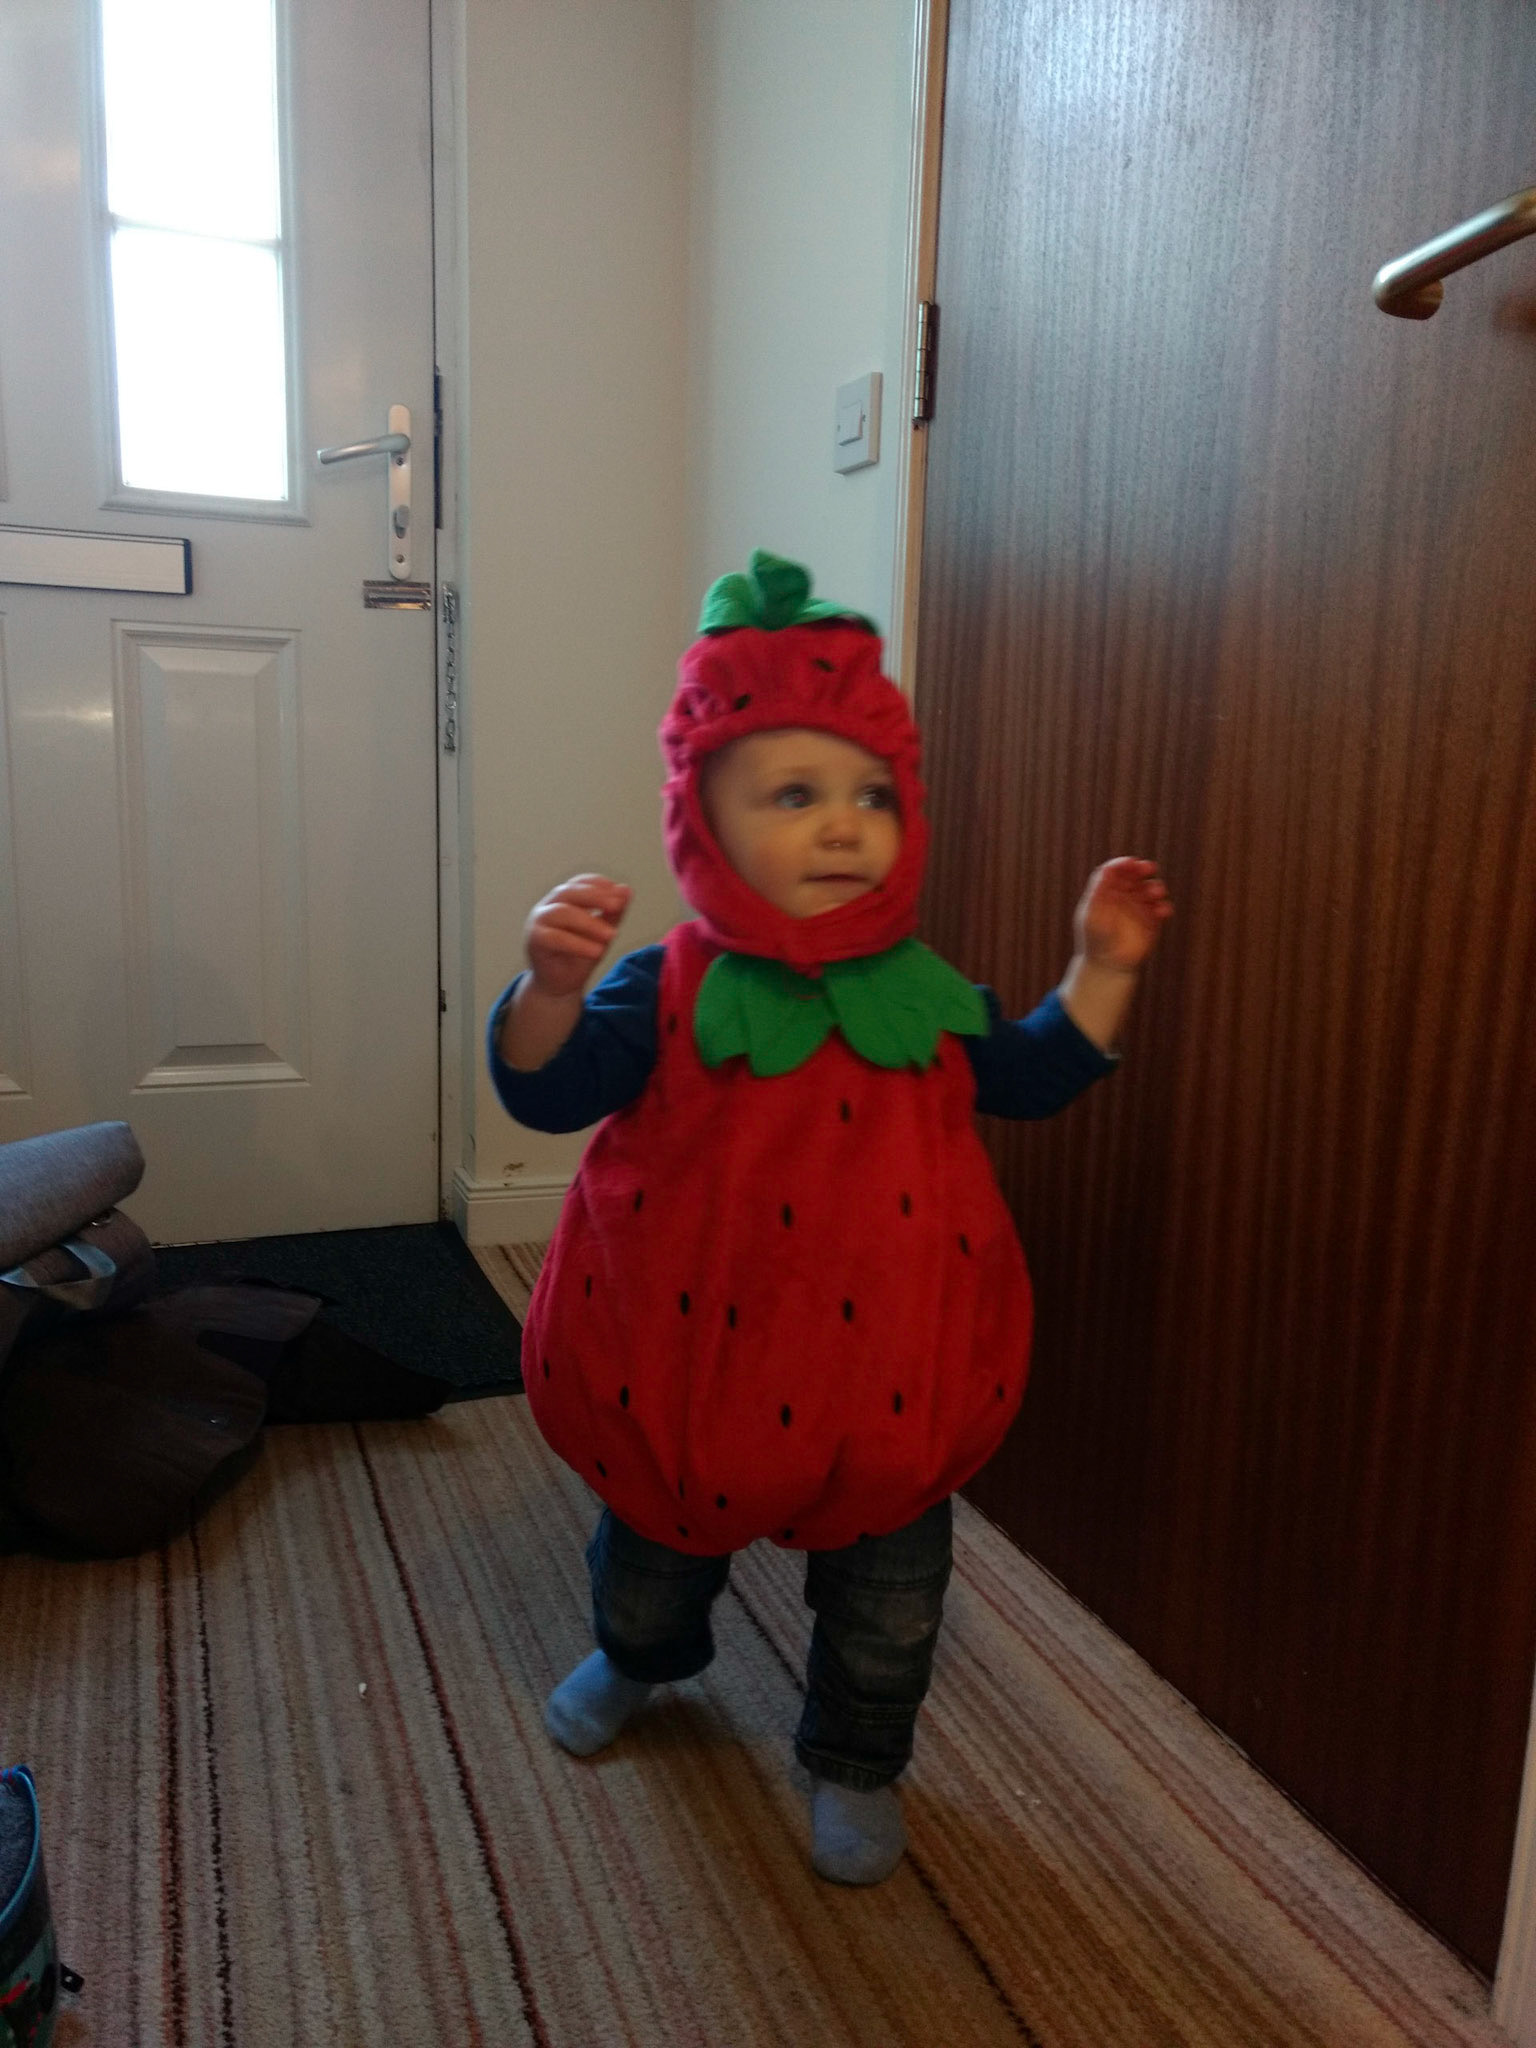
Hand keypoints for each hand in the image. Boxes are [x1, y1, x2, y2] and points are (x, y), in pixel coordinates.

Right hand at [524, 874, 631, 999]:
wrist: (561, 985)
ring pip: (562, 913)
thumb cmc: (579, 955)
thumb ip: (612, 912)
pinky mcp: (535, 941)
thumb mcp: (602, 932)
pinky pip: (556, 938)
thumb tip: (626, 890)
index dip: (599, 884)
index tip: (619, 892)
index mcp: (564, 899)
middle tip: (617, 906)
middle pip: (569, 892)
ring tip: (611, 935)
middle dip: (595, 897)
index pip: (579, 882)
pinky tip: (597, 951)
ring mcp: (539, 921)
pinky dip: (578, 944)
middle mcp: (548, 906)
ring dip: (589, 922)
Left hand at [1073, 857, 1172, 974]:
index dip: (1123, 864)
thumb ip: (1099, 891)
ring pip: (1151, 889)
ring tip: (1155, 892)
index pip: (1116, 871)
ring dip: (1156, 887)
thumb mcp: (1092, 914)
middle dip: (1143, 869)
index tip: (1130, 863)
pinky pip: (1162, 908)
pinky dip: (1164, 906)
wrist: (1107, 964)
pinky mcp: (1153, 920)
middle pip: (1136, 875)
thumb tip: (1107, 868)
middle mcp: (1125, 895)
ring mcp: (1140, 906)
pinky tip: (1162, 911)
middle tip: (1148, 868)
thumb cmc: (1095, 939)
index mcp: (1107, 891)